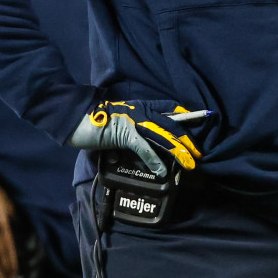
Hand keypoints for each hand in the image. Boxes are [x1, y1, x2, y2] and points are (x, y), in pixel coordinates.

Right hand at [67, 100, 204, 177]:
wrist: (76, 117)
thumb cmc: (96, 120)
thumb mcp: (120, 120)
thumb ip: (133, 129)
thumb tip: (143, 143)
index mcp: (141, 106)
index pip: (170, 107)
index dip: (186, 115)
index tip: (201, 120)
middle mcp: (142, 111)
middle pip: (172, 125)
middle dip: (188, 139)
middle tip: (200, 153)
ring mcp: (134, 122)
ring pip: (164, 136)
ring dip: (179, 151)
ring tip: (190, 163)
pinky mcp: (125, 134)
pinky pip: (144, 148)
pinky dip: (154, 160)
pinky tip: (162, 171)